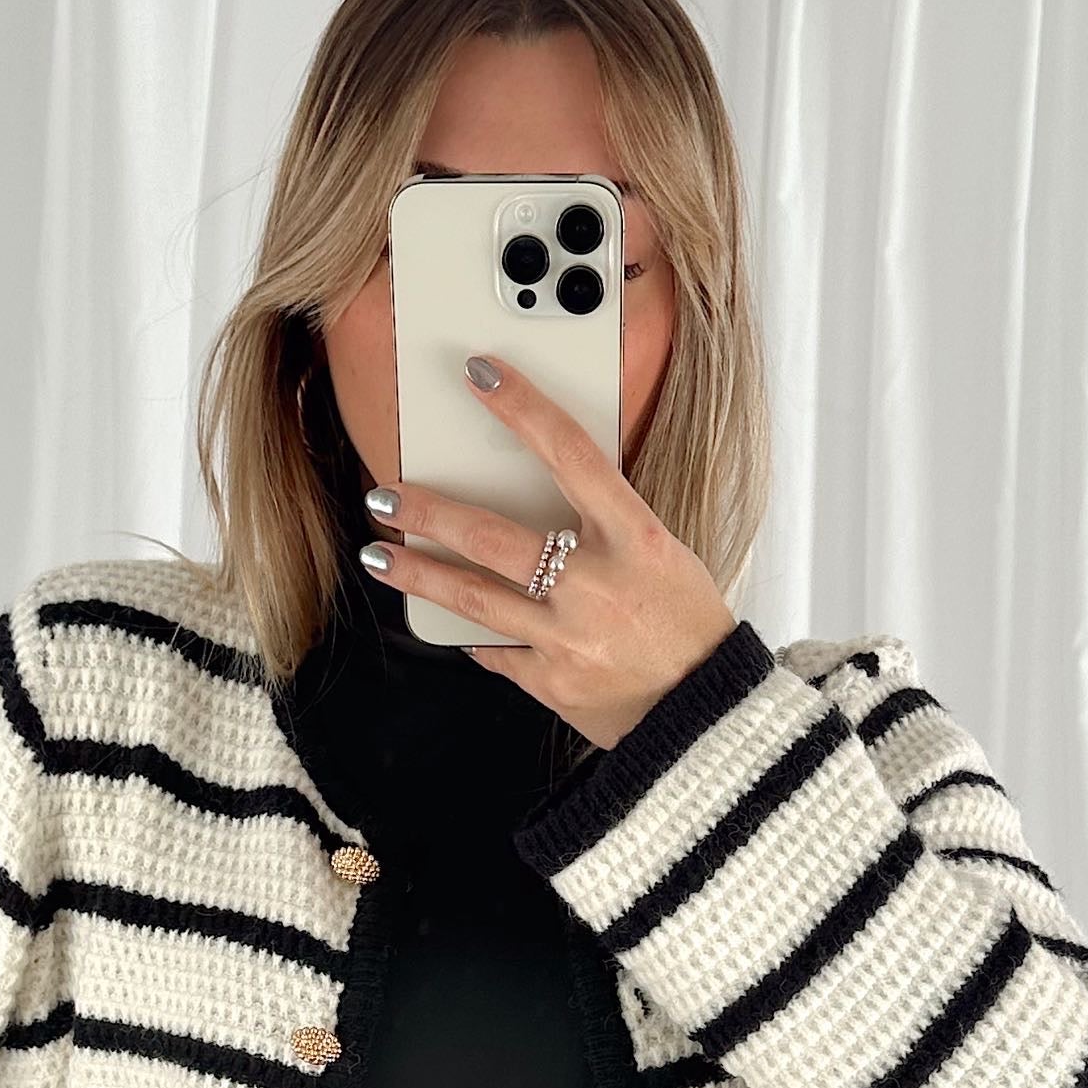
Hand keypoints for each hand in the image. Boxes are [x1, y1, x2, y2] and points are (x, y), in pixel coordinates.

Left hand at [362, 356, 740, 752]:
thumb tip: (533, 499)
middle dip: (428, 513)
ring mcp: (569, 638)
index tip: (479, 375)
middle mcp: (597, 584)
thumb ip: (604, 525)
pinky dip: (473, 633)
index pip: (571, 454)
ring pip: (473, 597)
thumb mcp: (662, 554)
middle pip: (492, 536)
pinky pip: (495, 650)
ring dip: (417, 574)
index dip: (522, 408)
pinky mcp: (551, 682)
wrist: (707, 712)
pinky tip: (449, 620)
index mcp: (637, 538)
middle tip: (386, 494)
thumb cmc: (686, 622)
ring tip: (380, 556)